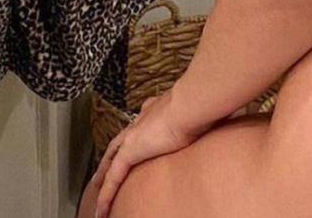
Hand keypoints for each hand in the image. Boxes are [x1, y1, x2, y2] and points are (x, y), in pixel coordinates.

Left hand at [87, 88, 213, 217]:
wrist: (190, 104)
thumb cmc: (199, 106)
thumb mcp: (198, 113)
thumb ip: (199, 118)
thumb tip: (214, 119)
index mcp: (154, 111)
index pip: (139, 125)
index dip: (132, 136)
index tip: (131, 141)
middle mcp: (140, 120)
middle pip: (118, 143)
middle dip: (109, 158)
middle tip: (101, 172)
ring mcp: (133, 135)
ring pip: (111, 161)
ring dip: (103, 178)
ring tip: (96, 192)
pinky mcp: (130, 151)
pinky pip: (113, 178)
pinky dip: (106, 194)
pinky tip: (101, 209)